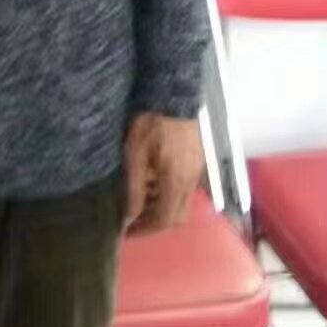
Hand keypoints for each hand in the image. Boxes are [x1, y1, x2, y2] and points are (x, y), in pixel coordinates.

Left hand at [123, 112, 203, 235]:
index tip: (128, 232)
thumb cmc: (150, 122)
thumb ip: (134, 186)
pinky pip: (185, 188)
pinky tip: (152, 181)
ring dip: (162, 207)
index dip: (146, 230)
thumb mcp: (135, 153)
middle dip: (155, 222)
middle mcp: (191, 181)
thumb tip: (131, 215)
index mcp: (176, 181)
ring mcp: (197, 171)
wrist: (173, 95)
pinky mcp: (197, 161)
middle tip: (133, 219)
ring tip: (139, 199)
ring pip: (182, 202)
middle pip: (177, 216)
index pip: (165, 220)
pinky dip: (169, 193)